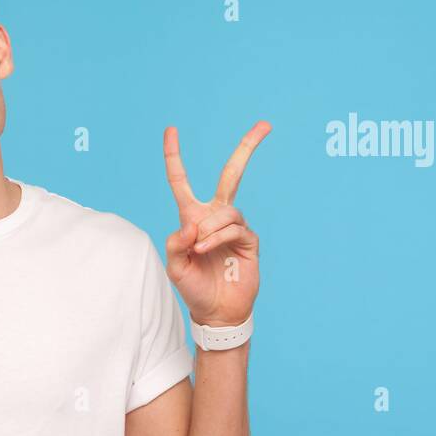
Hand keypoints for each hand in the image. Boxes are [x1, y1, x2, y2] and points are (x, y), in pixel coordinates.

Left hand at [161, 121, 269, 326]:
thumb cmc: (194, 288)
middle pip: (233, 174)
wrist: (216, 311)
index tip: (171, 130)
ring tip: (200, 248)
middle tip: (265, 125)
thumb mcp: (175, 267)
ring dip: (210, 228)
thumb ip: (176, 243)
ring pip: (226, 210)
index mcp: (192, 217)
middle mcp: (214, 216)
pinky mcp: (249, 240)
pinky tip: (208, 249)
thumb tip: (193, 223)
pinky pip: (234, 227)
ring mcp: (234, 226)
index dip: (174, 156)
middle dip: (247, 148)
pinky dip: (217, 236)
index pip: (181, 181)